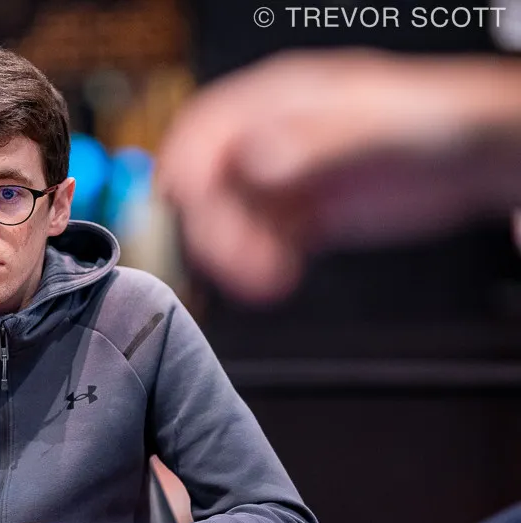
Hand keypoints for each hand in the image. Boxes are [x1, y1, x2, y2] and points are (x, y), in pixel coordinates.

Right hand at [157, 50, 520, 303]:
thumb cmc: (443, 121)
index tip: (185, 209)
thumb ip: (314, 143)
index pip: (204, 127)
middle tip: (239, 260)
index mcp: (281, 99)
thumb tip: (256, 160)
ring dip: (233, 253)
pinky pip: (256, 243)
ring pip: (227, 219)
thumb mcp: (378, 126)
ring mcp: (286, 179)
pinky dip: (256, 266)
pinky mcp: (302, 216)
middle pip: (207, 181)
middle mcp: (273, 138)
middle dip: (212, 226)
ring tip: (265, 276)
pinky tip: (277, 276)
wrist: (484, 159)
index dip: (184, 166)